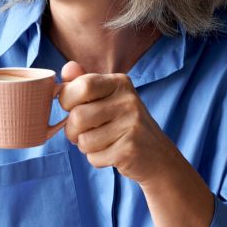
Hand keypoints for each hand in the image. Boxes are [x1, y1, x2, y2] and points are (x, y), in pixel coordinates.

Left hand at [59, 61, 177, 183]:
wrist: (159, 156)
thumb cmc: (124, 125)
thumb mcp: (106, 99)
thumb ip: (83, 83)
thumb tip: (67, 67)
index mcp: (120, 83)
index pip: (82, 86)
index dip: (67, 100)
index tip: (73, 108)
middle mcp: (128, 101)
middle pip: (77, 116)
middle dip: (72, 130)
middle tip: (83, 133)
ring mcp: (131, 125)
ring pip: (83, 140)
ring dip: (85, 147)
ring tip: (102, 143)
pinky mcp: (129, 150)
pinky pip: (94, 157)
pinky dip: (97, 159)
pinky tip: (112, 154)